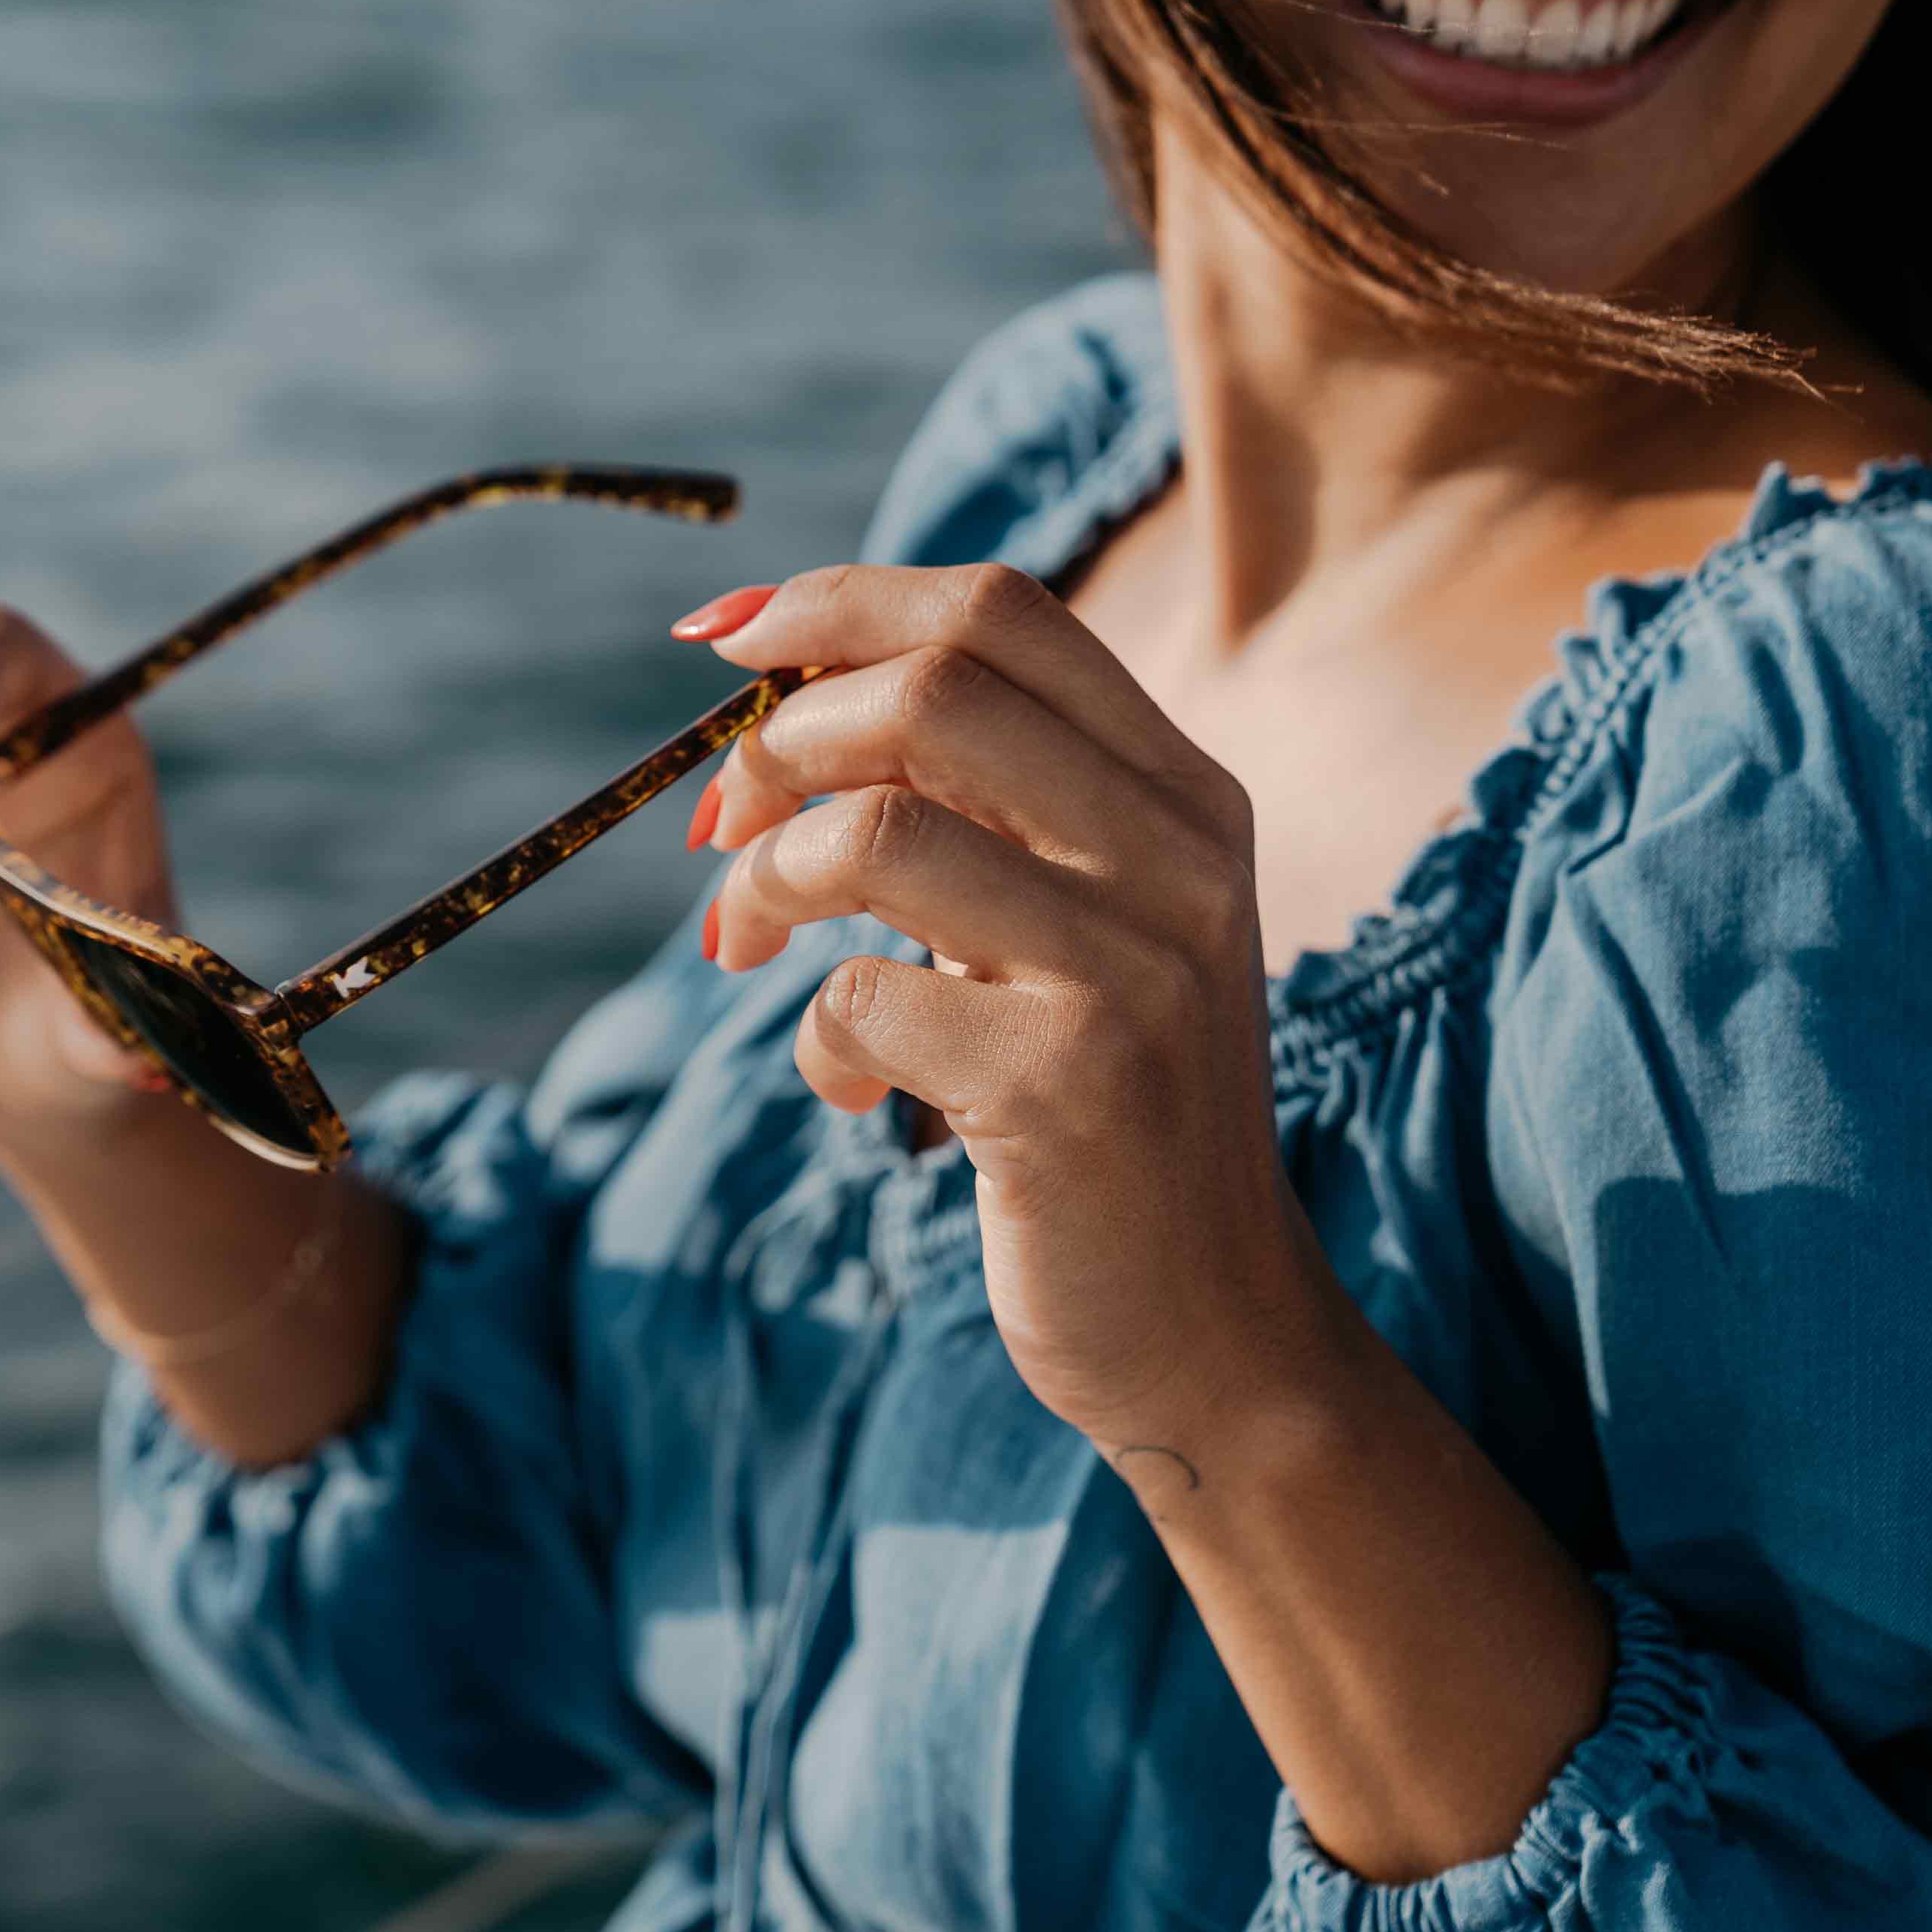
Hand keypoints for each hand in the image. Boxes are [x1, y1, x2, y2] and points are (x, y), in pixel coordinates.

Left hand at [681, 563, 1333, 1441]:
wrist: (1213, 1329)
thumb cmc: (1104, 1109)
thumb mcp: (1075, 926)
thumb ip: (981, 809)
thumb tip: (776, 698)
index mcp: (1186, 795)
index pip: (1002, 610)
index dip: (837, 601)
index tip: (720, 644)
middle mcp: (1181, 860)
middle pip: (928, 690)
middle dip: (775, 743)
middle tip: (718, 831)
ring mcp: (1134, 971)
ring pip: (873, 829)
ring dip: (766, 881)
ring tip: (750, 947)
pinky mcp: (1066, 1089)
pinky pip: (858, 1000)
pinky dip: (812, 1043)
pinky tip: (855, 1096)